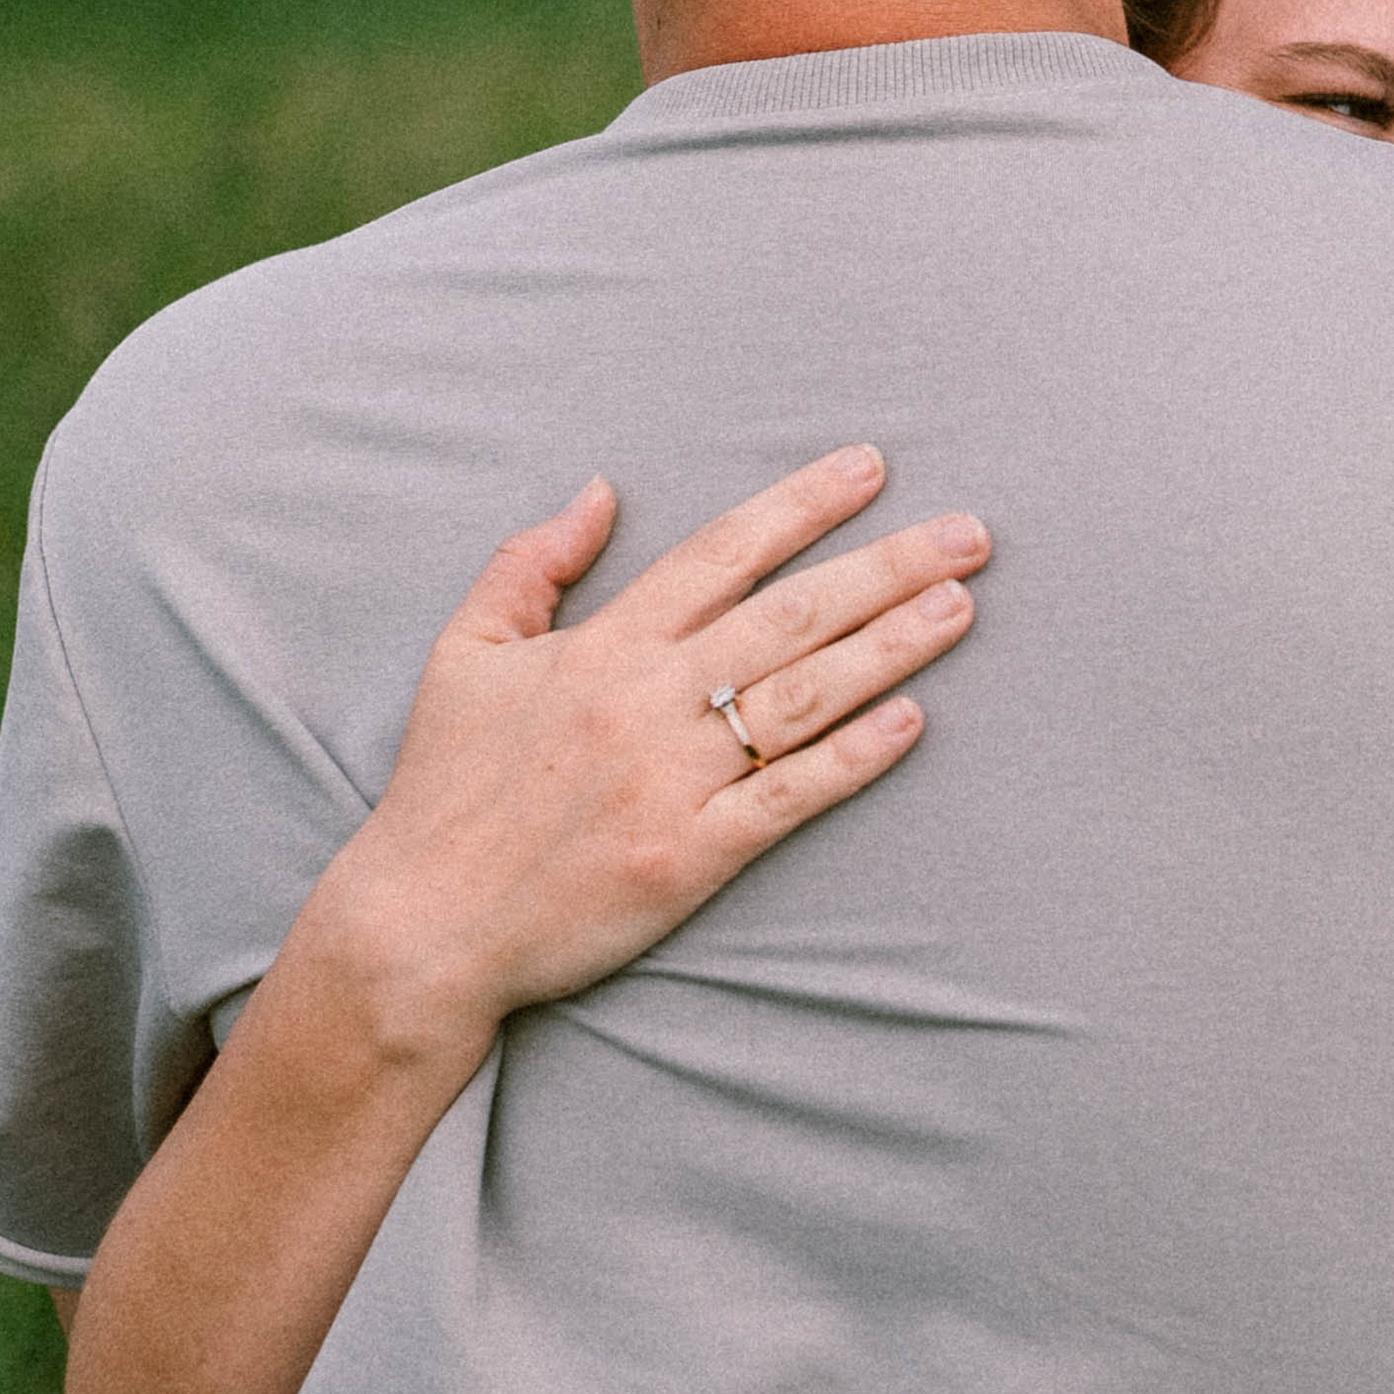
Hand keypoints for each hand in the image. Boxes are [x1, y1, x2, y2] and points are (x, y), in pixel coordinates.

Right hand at [301, 447, 988, 1074]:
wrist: (422, 925)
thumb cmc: (444, 789)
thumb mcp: (463, 652)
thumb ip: (530, 564)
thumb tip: (600, 489)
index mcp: (601, 646)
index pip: (721, 552)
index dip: (802, 504)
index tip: (872, 467)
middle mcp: (646, 701)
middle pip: (789, 614)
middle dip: (887, 566)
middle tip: (972, 533)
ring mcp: (673, 780)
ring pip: (804, 697)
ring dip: (891, 647)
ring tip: (961, 606)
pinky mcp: (690, 857)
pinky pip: (789, 797)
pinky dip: (854, 758)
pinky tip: (912, 722)